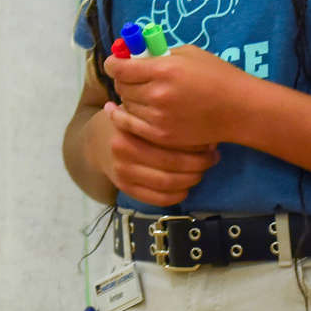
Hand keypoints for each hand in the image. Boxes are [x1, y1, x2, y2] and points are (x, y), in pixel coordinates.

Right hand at [85, 104, 220, 206]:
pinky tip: (187, 186)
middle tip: (213, 157)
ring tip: (202, 171)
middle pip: (171, 166)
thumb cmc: (129, 122)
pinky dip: (178, 195)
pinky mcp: (126, 189)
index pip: (169, 143)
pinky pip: (158, 199)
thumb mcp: (141, 111)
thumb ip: (165, 118)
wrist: (97, 141)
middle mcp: (123, 153)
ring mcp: (122, 174)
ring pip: (167, 184)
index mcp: (128, 131)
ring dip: (191, 180)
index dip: (195, 146)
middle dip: (199, 164)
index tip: (211, 142)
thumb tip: (205, 131)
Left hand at [106, 43, 255, 150]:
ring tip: (141, 94)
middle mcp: (157, 94)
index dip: (113, 64)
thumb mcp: (188, 53)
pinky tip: (124, 111)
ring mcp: (159, 117)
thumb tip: (134, 55)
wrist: (240, 109)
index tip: (115, 63)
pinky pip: (131, 126)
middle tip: (131, 77)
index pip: (120, 67)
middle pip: (121, 86)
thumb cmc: (217, 75)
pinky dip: (126, 117)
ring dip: (129, 98)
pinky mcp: (162, 135)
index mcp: (163, 69)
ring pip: (126, 106)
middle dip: (123, 80)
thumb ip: (158, 54)